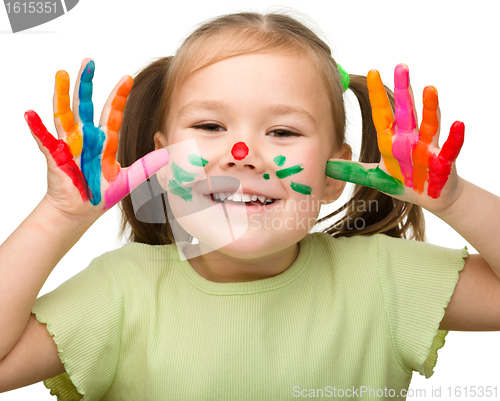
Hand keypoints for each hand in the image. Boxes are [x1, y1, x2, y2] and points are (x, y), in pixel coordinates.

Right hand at [25, 58, 168, 218]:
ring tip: (62, 74)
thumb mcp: (129, 179)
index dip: (119, 96)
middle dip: (87, 84)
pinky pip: (45, 140)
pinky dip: (37, 128)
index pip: (113, 114)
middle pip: (86, 106)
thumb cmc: (101, 194)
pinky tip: (30, 113)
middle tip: (89, 61)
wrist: (82, 210)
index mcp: (105, 142)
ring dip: (62, 95)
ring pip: (65, 115)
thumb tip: (167, 154)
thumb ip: (146, 166)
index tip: (127, 78)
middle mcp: (86, 138)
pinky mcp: (56, 157)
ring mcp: (70, 145)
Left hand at [325, 63, 464, 211]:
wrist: (429, 197)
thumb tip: (326, 166)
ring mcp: (427, 149)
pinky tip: (458, 124)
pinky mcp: (443, 162)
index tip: (372, 71)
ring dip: (430, 107)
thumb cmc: (402, 182)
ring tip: (429, 88)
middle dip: (403, 90)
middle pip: (406, 111)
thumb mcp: (374, 178)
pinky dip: (455, 137)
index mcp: (392, 141)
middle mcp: (410, 139)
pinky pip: (450, 148)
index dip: (377, 95)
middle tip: (401, 66)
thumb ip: (352, 171)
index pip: (383, 114)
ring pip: (429, 124)